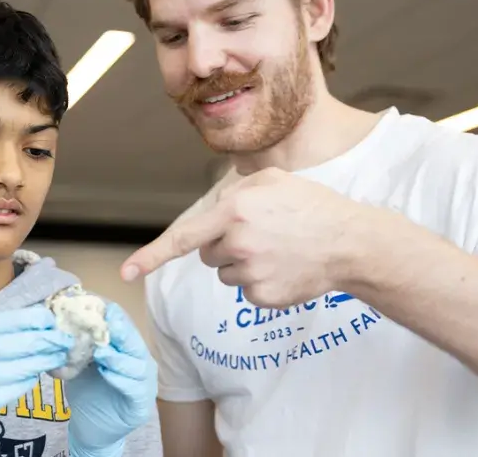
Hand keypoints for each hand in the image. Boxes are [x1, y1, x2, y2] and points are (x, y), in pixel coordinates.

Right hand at [0, 306, 72, 456]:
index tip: (52, 321)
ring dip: (46, 360)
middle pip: (18, 342)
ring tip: (58, 357)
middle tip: (66, 341)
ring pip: (23, 365)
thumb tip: (40, 323)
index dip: (34, 318)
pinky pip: (18, 386)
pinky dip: (31, 380)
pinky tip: (35, 376)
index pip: (5, 319)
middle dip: (48, 340)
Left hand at [66, 303, 156, 456]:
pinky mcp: (142, 404)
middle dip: (120, 331)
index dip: (113, 315)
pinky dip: (121, 379)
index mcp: (128, 348)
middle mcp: (141, 362)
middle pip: (134, 342)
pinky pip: (135, 388)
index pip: (125, 325)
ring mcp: (146, 383)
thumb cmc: (88, 389)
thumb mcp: (80, 362)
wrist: (91, 426)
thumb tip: (60, 320)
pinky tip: (107, 373)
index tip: (99, 305)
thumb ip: (77, 345)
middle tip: (107, 321)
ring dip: (118, 356)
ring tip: (101, 352)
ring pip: (137, 365)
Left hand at [120, 167, 381, 308]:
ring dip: (242, 263)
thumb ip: (233, 190)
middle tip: (260, 234)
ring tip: (276, 249)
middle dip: (223, 244)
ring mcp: (251, 273)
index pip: (183, 237)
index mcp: (235, 211)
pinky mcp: (263, 296)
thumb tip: (212, 210)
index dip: (151, 256)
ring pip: (224, 273)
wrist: (350, 243)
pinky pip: (245, 290)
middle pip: (207, 253)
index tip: (127, 272)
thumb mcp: (271, 180)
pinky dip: (259, 282)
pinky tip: (283, 267)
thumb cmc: (310, 206)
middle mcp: (238, 243)